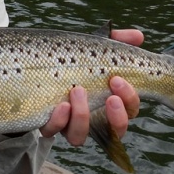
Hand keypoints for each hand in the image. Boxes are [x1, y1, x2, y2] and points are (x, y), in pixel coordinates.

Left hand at [39, 28, 142, 143]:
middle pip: (115, 131)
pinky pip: (52, 131)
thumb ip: (116, 41)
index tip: (117, 79)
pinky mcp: (48, 123)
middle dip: (116, 116)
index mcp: (110, 102)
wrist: (35, 66)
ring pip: (80, 137)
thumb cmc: (73, 58)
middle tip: (110, 96)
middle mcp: (93, 118)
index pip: (130, 109)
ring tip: (78, 90)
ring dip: (83, 117)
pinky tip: (60, 105)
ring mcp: (69, 124)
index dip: (129, 98)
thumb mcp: (94, 47)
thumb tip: (138, 36)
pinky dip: (57, 121)